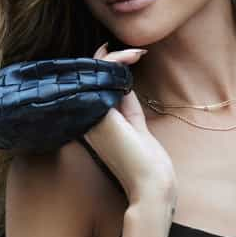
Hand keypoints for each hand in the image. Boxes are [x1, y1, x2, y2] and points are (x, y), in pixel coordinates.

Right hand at [79, 44, 173, 207]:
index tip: (131, 56)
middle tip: (137, 53)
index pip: (91, 85)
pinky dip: (114, 62)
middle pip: (88, 76)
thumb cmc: (146, 160)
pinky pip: (98, 76)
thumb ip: (126, 104)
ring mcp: (87, 113)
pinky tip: (132, 57)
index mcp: (91, 119)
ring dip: (115, 57)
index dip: (105, 66)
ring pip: (90, 73)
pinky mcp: (97, 111)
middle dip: (110, 59)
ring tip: (138, 54)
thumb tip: (123, 80)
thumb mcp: (135, 124)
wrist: (151, 183)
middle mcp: (84, 115)